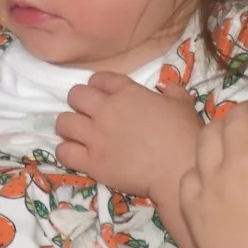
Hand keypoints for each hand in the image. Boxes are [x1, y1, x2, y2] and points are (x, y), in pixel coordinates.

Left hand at [57, 74, 201, 199]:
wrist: (179, 168)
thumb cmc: (184, 134)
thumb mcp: (183, 103)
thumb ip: (172, 92)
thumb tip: (167, 88)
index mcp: (127, 92)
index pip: (99, 79)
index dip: (98, 86)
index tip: (102, 95)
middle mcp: (106, 110)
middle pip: (75, 95)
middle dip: (80, 103)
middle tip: (89, 115)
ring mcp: (96, 136)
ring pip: (64, 122)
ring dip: (69, 126)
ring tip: (78, 134)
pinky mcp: (92, 162)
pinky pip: (64, 152)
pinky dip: (66, 152)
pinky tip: (77, 155)